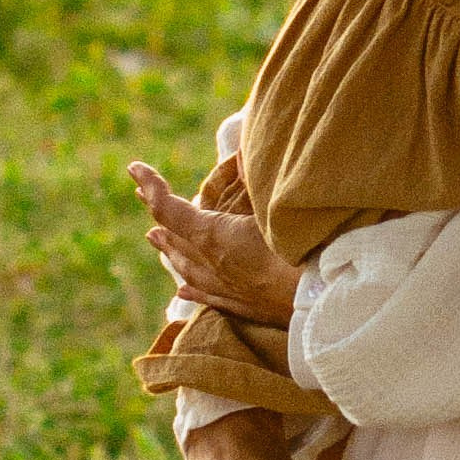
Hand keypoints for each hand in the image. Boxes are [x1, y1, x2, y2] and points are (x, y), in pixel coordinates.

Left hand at [127, 157, 299, 327]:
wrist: (324, 303)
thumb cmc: (303, 250)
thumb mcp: (276, 207)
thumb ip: (256, 180)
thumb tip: (240, 153)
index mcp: (214, 236)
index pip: (169, 208)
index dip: (151, 186)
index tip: (134, 169)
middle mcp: (212, 264)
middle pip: (174, 236)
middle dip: (158, 213)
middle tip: (141, 195)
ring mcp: (226, 287)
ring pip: (187, 267)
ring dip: (170, 249)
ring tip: (154, 240)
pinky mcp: (244, 306)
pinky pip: (207, 294)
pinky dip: (191, 287)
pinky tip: (181, 290)